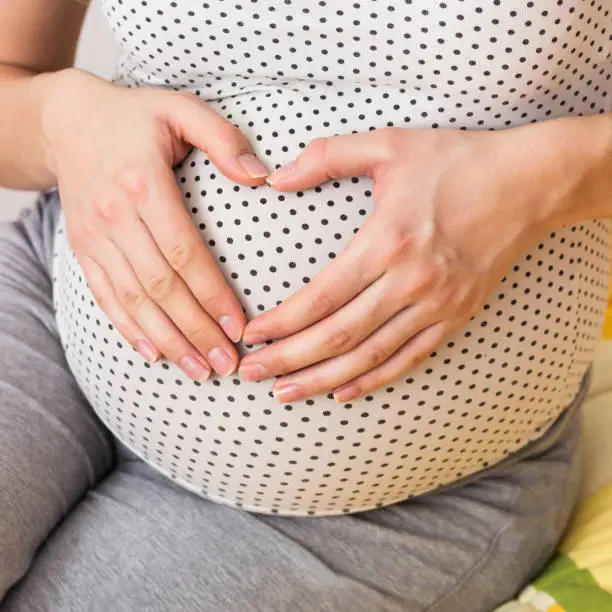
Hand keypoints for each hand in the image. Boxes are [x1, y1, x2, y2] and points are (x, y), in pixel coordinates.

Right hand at [42, 68, 269, 381]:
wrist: (69, 121)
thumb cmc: (136, 116)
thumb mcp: (181, 108)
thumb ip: (222, 138)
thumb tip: (262, 178)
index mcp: (143, 183)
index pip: (184, 252)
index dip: (212, 294)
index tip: (240, 327)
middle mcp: (115, 215)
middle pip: (161, 286)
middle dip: (196, 331)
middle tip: (227, 364)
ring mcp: (95, 237)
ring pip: (135, 300)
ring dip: (169, 340)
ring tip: (199, 370)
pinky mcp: (84, 250)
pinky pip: (106, 297)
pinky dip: (130, 329)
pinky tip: (154, 354)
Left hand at [238, 125, 551, 401]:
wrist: (528, 184)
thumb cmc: (456, 161)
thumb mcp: (389, 144)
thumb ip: (327, 156)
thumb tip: (275, 179)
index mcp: (388, 241)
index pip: (320, 297)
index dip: (281, 322)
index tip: (249, 336)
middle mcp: (411, 282)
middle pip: (338, 335)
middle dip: (289, 359)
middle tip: (251, 373)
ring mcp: (436, 305)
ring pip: (370, 356)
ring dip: (323, 379)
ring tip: (285, 393)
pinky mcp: (456, 316)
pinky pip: (408, 358)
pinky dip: (373, 379)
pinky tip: (343, 391)